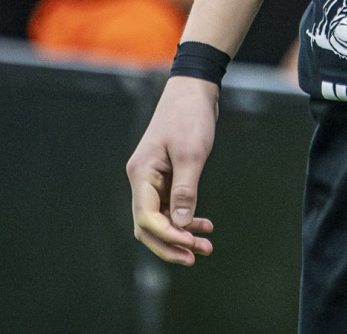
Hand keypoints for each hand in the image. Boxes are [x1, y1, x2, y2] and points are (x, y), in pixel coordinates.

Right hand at [127, 76, 219, 265]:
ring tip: (205, 245)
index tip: (192, 245)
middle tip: (197, 255)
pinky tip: (203, 224)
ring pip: (159, 218)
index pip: (147, 218)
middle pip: (147, 225)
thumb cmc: (190, 117)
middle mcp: (142, 179)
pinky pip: (169, 206)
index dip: (168, 235)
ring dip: (180, 233)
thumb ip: (185, 190)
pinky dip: (184, 217)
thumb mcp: (192, 154)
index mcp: (141, 174)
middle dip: (171, 243)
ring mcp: (152, 178)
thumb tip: (182, 224)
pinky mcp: (165, 175)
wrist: (194, 89)